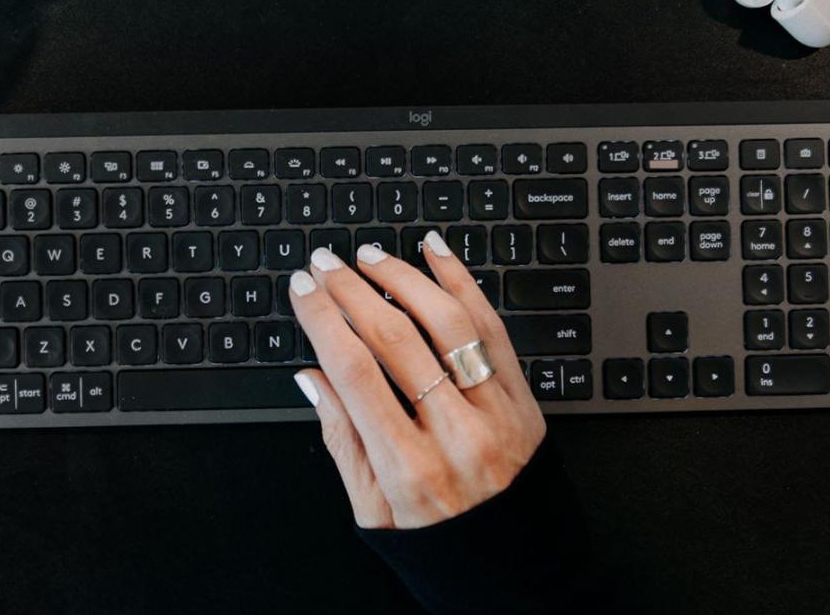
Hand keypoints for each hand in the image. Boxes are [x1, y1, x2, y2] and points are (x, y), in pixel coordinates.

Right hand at [288, 231, 545, 528]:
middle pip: (396, 341)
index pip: (355, 373)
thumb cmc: (442, 545)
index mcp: (408, 468)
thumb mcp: (374, 513)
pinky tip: (437, 256)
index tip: (304, 290)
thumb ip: (343, 442)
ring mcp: (496, 414)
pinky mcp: (525, 401)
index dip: (323, 320)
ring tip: (372, 256)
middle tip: (326, 262)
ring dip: (405, 280)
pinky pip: (494, 330)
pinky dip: (464, 285)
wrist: (521, 572)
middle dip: (352, 291)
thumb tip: (312, 378)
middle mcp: (455, 436)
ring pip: (449, 325)